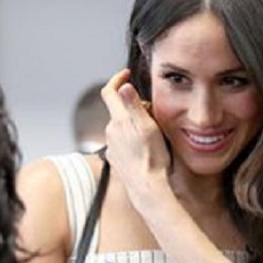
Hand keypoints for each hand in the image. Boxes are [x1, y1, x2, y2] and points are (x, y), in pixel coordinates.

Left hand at [101, 69, 170, 204]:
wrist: (148, 187)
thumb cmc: (152, 159)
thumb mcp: (147, 127)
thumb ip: (133, 105)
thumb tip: (124, 86)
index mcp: (119, 120)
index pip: (110, 92)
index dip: (117, 79)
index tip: (126, 75)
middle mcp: (110, 132)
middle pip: (118, 110)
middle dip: (133, 106)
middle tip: (151, 111)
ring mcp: (112, 147)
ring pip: (121, 127)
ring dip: (133, 123)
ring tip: (151, 130)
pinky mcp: (116, 159)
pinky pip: (122, 142)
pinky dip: (131, 139)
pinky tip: (144, 146)